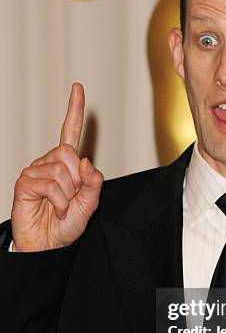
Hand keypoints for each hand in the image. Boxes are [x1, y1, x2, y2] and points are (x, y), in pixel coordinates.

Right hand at [11, 83, 102, 251]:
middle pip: (69, 153)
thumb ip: (93, 182)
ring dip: (68, 194)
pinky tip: (55, 210)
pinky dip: (59, 202)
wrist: (48, 245)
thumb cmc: (66, 224)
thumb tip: (86, 161)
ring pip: (61, 170)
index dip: (74, 110)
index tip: (77, 88)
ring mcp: (35, 171)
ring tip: (61, 207)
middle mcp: (49, 162)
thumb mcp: (89, 203)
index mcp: (66, 164)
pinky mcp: (25, 183)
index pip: (70, 132)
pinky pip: (50, 185)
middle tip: (71, 199)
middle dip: (77, 180)